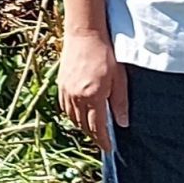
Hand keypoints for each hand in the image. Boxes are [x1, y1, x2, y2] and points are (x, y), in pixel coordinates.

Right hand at [59, 29, 130, 154]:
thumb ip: (120, 102)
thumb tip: (122, 123)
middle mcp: (77, 97)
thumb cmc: (105, 54)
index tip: (108, 148)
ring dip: (82, 126)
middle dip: (93, 135)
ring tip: (92, 129)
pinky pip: (65, 107)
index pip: (97, 127)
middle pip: (83, 125)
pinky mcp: (61, 84)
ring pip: (72, 118)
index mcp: (93, 96)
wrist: (84, 34)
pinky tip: (79, 114)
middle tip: (102, 140)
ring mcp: (66, 91)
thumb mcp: (119, 78)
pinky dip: (72, 115)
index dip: (103, 140)